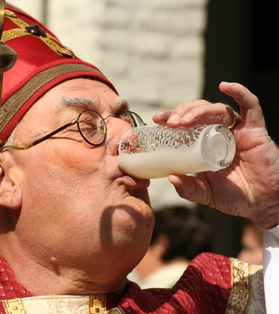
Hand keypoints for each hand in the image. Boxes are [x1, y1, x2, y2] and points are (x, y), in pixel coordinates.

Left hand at [153, 82, 278, 228]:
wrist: (263, 204)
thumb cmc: (235, 197)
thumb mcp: (205, 193)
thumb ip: (188, 188)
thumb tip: (171, 177)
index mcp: (205, 144)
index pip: (186, 124)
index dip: (171, 118)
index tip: (157, 120)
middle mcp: (219, 133)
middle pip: (199, 112)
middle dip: (182, 112)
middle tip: (169, 122)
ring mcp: (236, 130)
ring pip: (216, 109)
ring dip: (198, 110)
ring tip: (184, 120)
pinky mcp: (255, 130)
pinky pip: (250, 105)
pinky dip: (239, 92)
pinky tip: (226, 86)